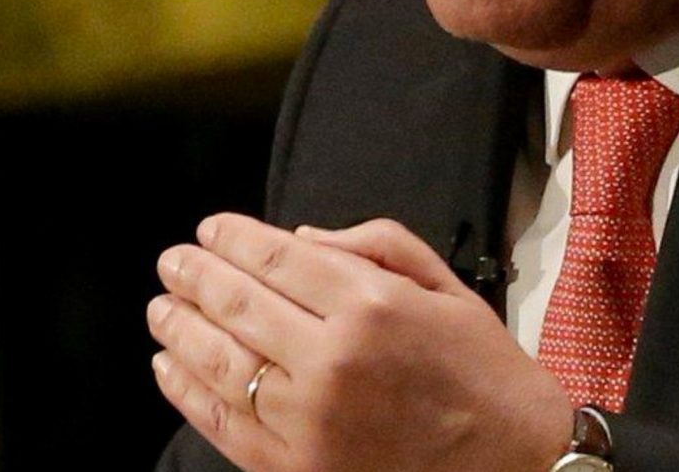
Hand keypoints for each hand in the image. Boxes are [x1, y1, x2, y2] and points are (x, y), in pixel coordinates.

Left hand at [147, 213, 569, 471]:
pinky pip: (225, 422)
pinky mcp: (298, 467)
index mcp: (372, 305)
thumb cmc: (485, 375)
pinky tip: (170, 368)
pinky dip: (187, 392)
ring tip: (162, 309)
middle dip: (195, 276)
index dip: (233, 239)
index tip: (209, 230)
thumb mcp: (447, 288)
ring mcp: (309, 419)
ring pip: (219, 362)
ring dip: (180, 329)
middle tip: (172, 262)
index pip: (277, 258)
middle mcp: (333, 358)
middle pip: (238, 304)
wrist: (516, 466)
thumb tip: (299, 239)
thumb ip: (376, 246)